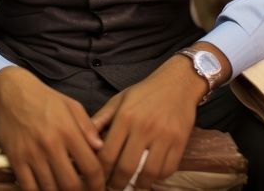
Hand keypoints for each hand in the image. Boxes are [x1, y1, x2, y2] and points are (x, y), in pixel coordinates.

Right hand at [0, 66, 105, 190]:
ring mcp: (31, 154)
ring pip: (50, 189)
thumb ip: (88, 128)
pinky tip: (46, 190)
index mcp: (68, 131)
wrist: (13, 93)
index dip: (98, 184)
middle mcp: (51, 145)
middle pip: (71, 184)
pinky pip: (28, 187)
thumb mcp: (73, 106)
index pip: (91, 167)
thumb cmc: (46, 100)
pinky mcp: (16, 159)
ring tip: (65, 190)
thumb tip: (101, 148)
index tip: (100, 188)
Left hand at [90, 55, 207, 189]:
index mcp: (125, 117)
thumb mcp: (119, 100)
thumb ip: (101, 120)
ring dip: (139, 185)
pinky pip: (168, 169)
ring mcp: (163, 135)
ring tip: (133, 186)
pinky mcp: (180, 141)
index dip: (100, 172)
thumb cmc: (145, 92)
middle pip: (126, 167)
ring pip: (148, 173)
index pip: (107, 154)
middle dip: (117, 184)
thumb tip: (83, 140)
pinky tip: (151, 175)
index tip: (98, 179)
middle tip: (113, 188)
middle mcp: (143, 127)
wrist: (177, 83)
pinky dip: (158, 177)